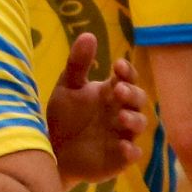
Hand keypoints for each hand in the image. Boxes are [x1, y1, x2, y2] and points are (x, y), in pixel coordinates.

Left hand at [46, 33, 147, 185]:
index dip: (127, 71)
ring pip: (139, 124)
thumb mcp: (68, 86)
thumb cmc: (65, 115)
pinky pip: (132, 153)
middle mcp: (121, 111)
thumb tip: (89, 34)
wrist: (53, 148)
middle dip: (131, 93)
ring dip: (134, 119)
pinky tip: (124, 147)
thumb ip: (78, 63)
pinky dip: (131, 151)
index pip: (126, 78)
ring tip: (121, 117)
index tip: (118, 65)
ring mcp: (122, 134)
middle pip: (137, 99)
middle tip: (118, 90)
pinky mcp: (119, 157)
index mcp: (110, 92)